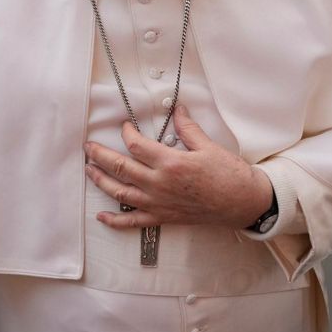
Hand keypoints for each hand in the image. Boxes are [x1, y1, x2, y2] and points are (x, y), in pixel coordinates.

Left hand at [84, 104, 272, 230]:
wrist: (242, 203)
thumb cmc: (229, 175)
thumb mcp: (208, 146)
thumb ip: (187, 128)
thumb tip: (177, 109)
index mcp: (170, 163)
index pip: (136, 145)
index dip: (125, 132)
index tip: (123, 126)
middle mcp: (159, 184)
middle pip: (119, 167)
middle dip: (99, 155)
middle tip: (88, 147)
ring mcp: (159, 203)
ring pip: (120, 193)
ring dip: (100, 181)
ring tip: (89, 171)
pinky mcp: (163, 217)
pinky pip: (133, 221)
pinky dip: (115, 221)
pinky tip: (102, 217)